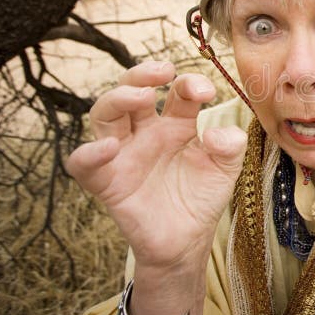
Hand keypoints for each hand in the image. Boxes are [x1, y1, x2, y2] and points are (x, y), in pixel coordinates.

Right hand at [66, 61, 246, 269]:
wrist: (186, 242)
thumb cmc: (202, 198)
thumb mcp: (226, 168)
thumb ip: (231, 145)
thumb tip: (216, 132)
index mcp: (176, 124)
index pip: (177, 91)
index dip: (189, 83)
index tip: (206, 92)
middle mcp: (146, 132)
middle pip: (132, 90)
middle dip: (143, 74)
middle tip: (164, 71)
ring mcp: (124, 154)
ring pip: (104, 114)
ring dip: (118, 99)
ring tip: (142, 97)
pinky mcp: (107, 182)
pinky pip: (83, 164)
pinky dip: (89, 153)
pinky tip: (109, 147)